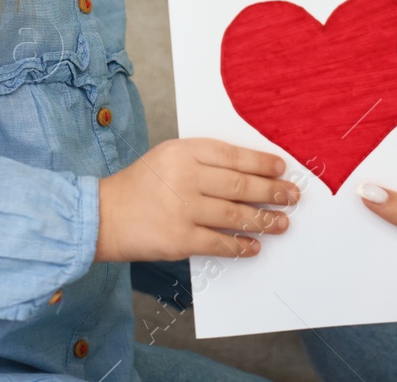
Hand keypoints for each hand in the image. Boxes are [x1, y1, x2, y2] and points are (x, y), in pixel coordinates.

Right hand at [94, 138, 299, 262]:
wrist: (105, 215)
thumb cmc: (141, 184)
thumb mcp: (169, 156)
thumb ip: (203, 160)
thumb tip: (249, 172)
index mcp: (184, 151)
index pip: (233, 155)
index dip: (261, 162)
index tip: (281, 169)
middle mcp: (185, 177)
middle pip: (240, 185)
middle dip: (272, 192)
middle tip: (291, 196)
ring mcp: (183, 209)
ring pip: (235, 215)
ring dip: (264, 220)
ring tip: (282, 223)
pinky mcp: (180, 239)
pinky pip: (220, 243)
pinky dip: (241, 245)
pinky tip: (255, 246)